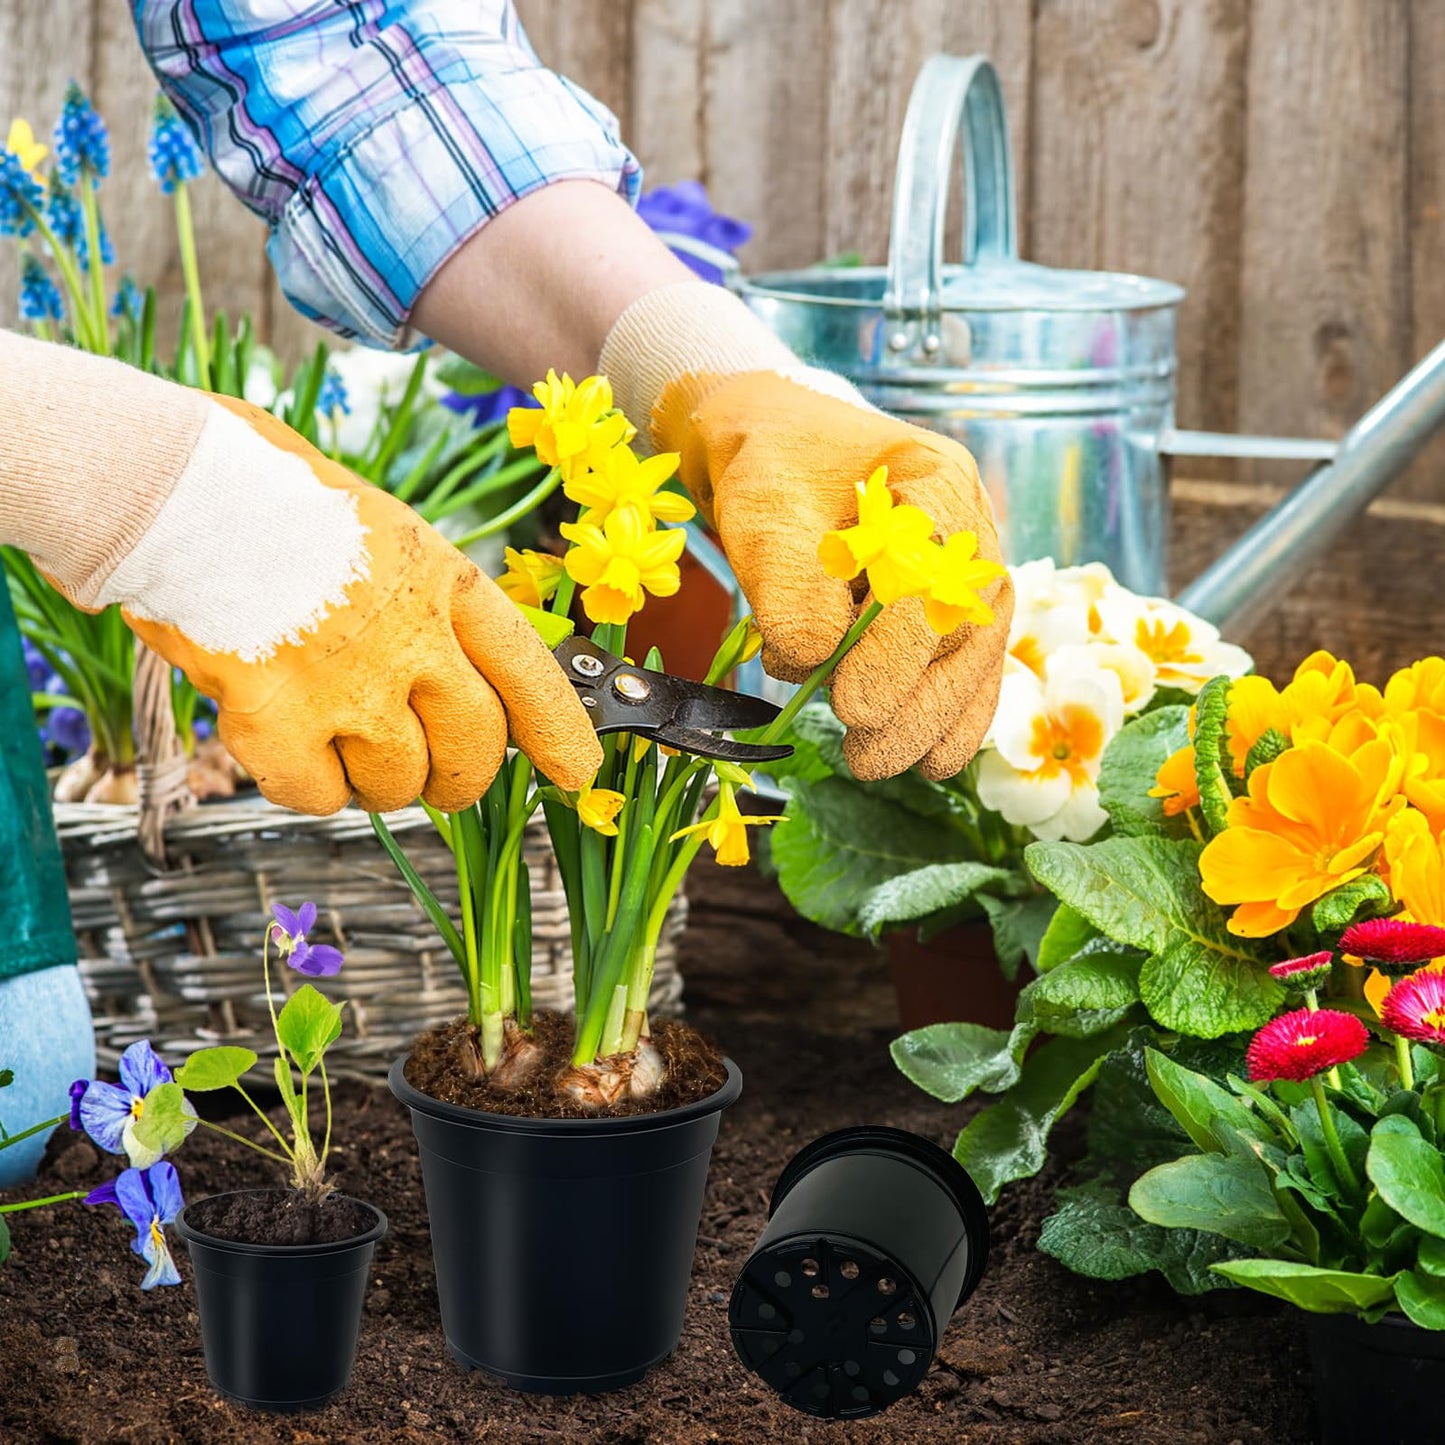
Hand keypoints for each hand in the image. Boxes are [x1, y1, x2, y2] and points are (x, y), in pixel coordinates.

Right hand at [117, 397, 600, 813]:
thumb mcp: (384, 531)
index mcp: (444, 582)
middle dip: (460, 777)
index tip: (577, 771)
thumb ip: (430, 603)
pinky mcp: (278, 727)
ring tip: (334, 724)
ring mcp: (349, 688)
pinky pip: (321, 798)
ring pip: (399, 785)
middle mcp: (412, 641)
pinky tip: (286, 734)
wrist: (169, 489)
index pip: (529, 672)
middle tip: (435, 775)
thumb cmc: (269, 494)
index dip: (560, 731)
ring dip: (376, 776)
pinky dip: (308, 783)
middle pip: (474, 751)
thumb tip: (462, 674)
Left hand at [600, 283, 1010, 781]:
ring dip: (929, 720)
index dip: (895, 648)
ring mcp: (970, 574)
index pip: (929, 575)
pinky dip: (948, 718)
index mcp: (934, 480)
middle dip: (914, 701)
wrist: (778, 454)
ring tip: (879, 765)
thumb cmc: (772, 473)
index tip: (855, 707)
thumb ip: (789, 585)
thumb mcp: (764, 515)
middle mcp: (970, 529)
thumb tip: (815, 661)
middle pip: (961, 626)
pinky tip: (930, 760)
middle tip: (864, 753)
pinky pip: (966, 670)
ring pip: (970, 657)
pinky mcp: (954, 613)